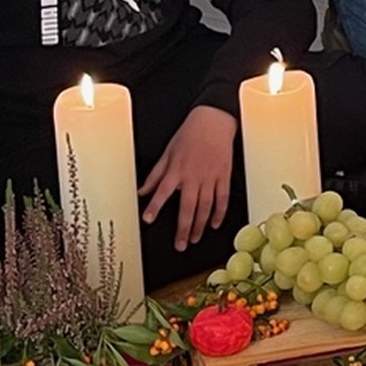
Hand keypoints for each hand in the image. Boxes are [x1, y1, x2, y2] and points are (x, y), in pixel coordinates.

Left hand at [140, 104, 237, 249]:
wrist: (213, 121)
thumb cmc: (189, 135)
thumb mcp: (167, 153)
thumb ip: (155, 175)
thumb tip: (142, 191)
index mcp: (177, 170)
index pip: (162, 191)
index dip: (155, 206)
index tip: (148, 219)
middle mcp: (193, 176)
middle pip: (188, 207)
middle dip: (184, 229)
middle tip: (180, 245)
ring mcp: (210, 176)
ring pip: (205, 206)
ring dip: (200, 225)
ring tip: (195, 238)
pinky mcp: (224, 175)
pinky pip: (222, 198)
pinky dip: (219, 212)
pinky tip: (214, 223)